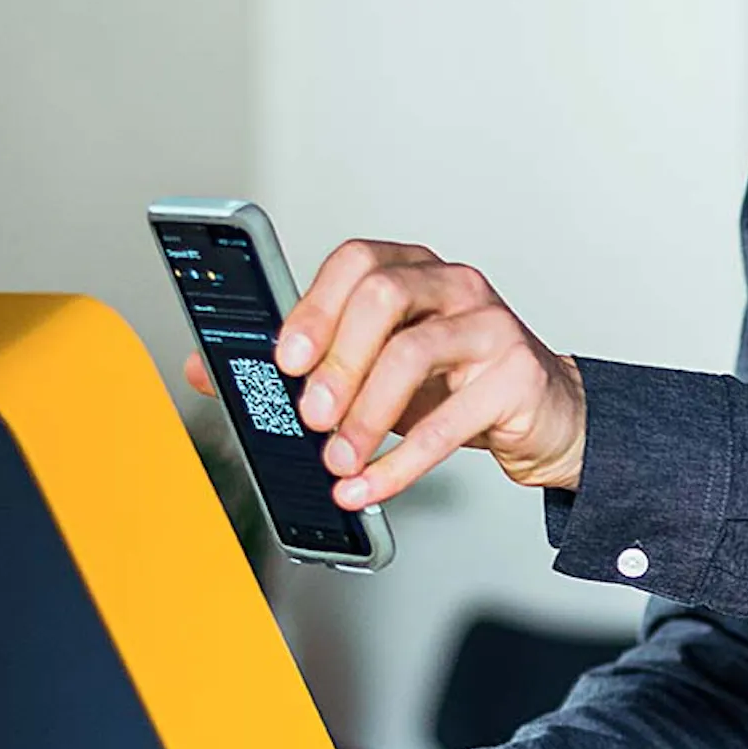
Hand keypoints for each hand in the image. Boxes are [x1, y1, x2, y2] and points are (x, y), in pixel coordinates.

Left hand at [182, 239, 585, 507]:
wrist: (543, 416)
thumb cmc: (452, 384)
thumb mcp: (374, 369)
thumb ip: (301, 366)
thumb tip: (204, 370)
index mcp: (413, 271)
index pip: (358, 262)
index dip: (314, 305)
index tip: (283, 358)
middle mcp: (454, 286)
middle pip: (384, 296)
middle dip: (337, 360)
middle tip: (310, 416)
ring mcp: (492, 325)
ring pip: (415, 352)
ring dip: (365, 416)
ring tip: (338, 460)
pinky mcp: (517, 376)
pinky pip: (450, 422)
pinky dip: (400, 464)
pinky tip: (369, 486)